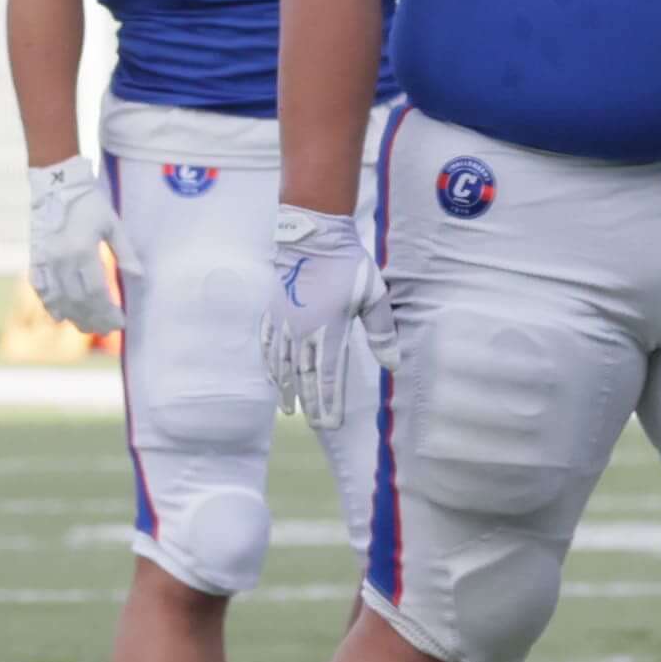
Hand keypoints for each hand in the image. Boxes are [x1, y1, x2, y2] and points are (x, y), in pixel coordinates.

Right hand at [26, 155, 120, 336]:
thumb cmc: (89, 202)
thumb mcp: (113, 224)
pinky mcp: (36, 258)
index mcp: (82, 249)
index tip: (120, 322)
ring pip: (59, 299)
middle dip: (94, 319)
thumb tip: (139, 278)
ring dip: (74, 317)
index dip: (108, 311)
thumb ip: (125, 252)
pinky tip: (59, 317)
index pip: (97, 292)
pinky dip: (49, 305)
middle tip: (108, 329)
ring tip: (88, 328)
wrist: (56, 184)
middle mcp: (61, 259)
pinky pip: (40, 288)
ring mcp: (45, 260)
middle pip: (78, 300)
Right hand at [261, 205, 390, 430]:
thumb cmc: (347, 265)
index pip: (328, 375)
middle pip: (304, 376)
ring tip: (289, 410)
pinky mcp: (274, 311)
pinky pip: (268, 345)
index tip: (331, 423)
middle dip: (311, 403)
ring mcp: (285, 322)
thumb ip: (382, 332)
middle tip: (316, 425)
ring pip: (283, 364)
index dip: (330, 401)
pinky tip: (272, 377)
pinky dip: (270, 364)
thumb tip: (392, 365)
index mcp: (330, 329)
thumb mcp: (373, 295)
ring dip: (287, 389)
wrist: (312, 236)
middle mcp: (303, 331)